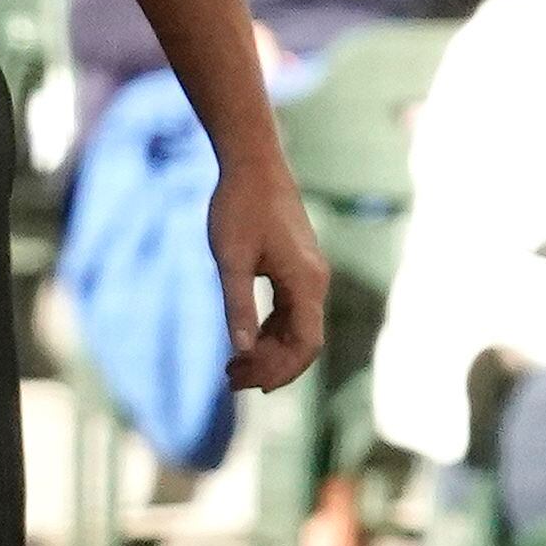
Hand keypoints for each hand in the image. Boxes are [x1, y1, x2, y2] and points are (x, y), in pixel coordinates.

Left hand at [211, 160, 330, 395]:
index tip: (244, 382)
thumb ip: (238, 306)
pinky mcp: (297, 267)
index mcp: (305, 282)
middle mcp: (315, 282)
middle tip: (230, 379)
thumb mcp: (231, 260)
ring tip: (232, 367)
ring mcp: (308, 274)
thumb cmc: (239, 207)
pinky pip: (291, 312)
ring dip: (270, 352)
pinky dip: (270, 332)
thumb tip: (240, 351)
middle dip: (271, 367)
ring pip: (297, 329)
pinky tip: (245, 341)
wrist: (253, 163)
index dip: (279, 371)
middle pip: (303, 342)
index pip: (305, 345)